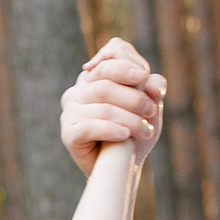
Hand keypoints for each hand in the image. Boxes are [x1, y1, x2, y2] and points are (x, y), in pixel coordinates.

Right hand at [60, 37, 163, 175]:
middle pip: (106, 79)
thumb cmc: (134, 133)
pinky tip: (125, 137)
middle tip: (152, 110)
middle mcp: (78, 90)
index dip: (130, 62)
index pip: (112, 52)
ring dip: (130, 118)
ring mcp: (70, 111)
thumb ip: (152, 89)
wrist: (122, 168)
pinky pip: (90, 126)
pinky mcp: (68, 134)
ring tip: (146, 131)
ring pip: (102, 106)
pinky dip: (111, 130)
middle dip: (134, 96)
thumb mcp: (150, 107)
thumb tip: (152, 83)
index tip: (144, 77)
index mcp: (96, 76)